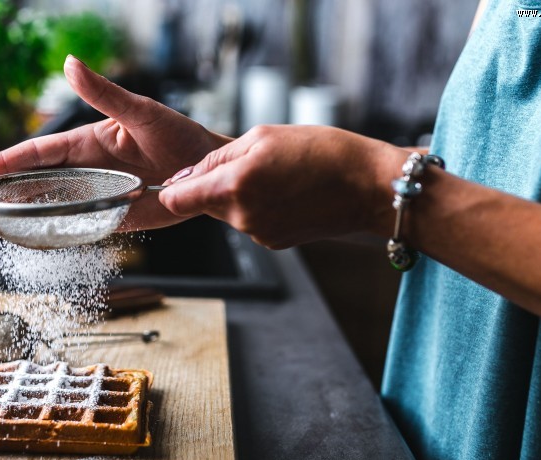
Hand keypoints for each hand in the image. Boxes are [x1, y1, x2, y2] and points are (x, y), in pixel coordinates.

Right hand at [0, 55, 230, 229]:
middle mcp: (86, 170)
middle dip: (0, 192)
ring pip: (49, 206)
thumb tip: (70, 63)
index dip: (6, 162)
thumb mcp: (141, 112)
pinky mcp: (111, 218)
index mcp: (88, 143)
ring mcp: (96, 195)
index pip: (38, 153)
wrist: (206, 171)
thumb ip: (105, 93)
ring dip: (18, 214)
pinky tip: (29, 239)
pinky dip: (52, 233)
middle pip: (33, 182)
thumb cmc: (179, 136)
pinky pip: (76, 227)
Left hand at [159, 125, 407, 248]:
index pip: (176, 199)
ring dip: (239, 194)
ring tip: (276, 175)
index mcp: (234, 186)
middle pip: (204, 203)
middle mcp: (241, 217)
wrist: (367, 186)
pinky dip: (259, 207)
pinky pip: (250, 221)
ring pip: (228, 211)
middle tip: (251, 163)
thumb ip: (216, 158)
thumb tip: (184, 177)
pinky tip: (287, 193)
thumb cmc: (321, 152)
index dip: (173, 187)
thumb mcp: (262, 136)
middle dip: (215, 184)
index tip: (181, 177)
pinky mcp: (272, 242)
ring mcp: (257, 233)